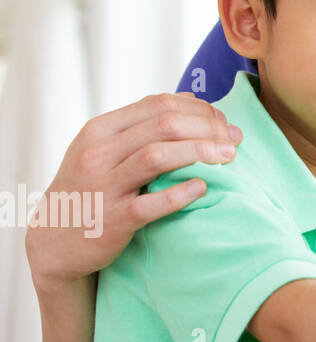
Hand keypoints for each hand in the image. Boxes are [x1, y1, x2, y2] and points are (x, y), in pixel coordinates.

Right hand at [25, 92, 241, 285]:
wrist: (54, 242)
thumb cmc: (91, 187)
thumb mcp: (104, 148)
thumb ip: (144, 123)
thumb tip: (192, 99)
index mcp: (100, 130)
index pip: (158, 105)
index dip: (199, 109)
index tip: (224, 121)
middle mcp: (98, 154)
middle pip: (164, 126)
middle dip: (208, 128)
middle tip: (235, 139)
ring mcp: (103, 187)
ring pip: (158, 156)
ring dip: (202, 152)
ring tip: (229, 157)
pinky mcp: (112, 221)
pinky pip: (152, 204)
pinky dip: (182, 192)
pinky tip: (203, 187)